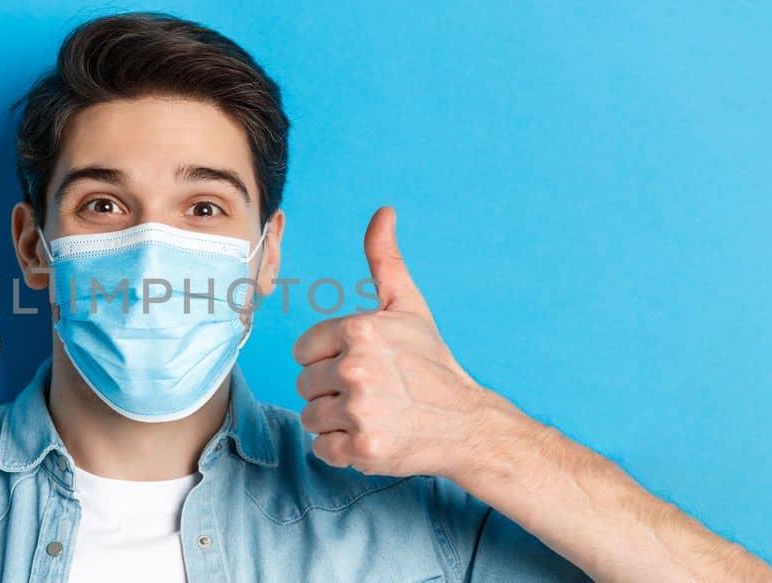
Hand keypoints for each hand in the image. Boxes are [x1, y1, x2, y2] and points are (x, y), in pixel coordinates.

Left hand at [293, 207, 529, 478]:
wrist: (468, 424)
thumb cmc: (432, 364)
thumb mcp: (409, 307)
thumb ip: (385, 260)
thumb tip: (383, 211)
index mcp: (359, 330)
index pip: (303, 351)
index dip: (328, 359)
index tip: (360, 365)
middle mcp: (356, 368)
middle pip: (304, 385)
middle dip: (331, 391)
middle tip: (371, 393)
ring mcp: (360, 411)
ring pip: (311, 417)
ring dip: (335, 422)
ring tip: (372, 415)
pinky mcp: (362, 448)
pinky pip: (322, 449)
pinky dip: (342, 450)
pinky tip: (371, 437)